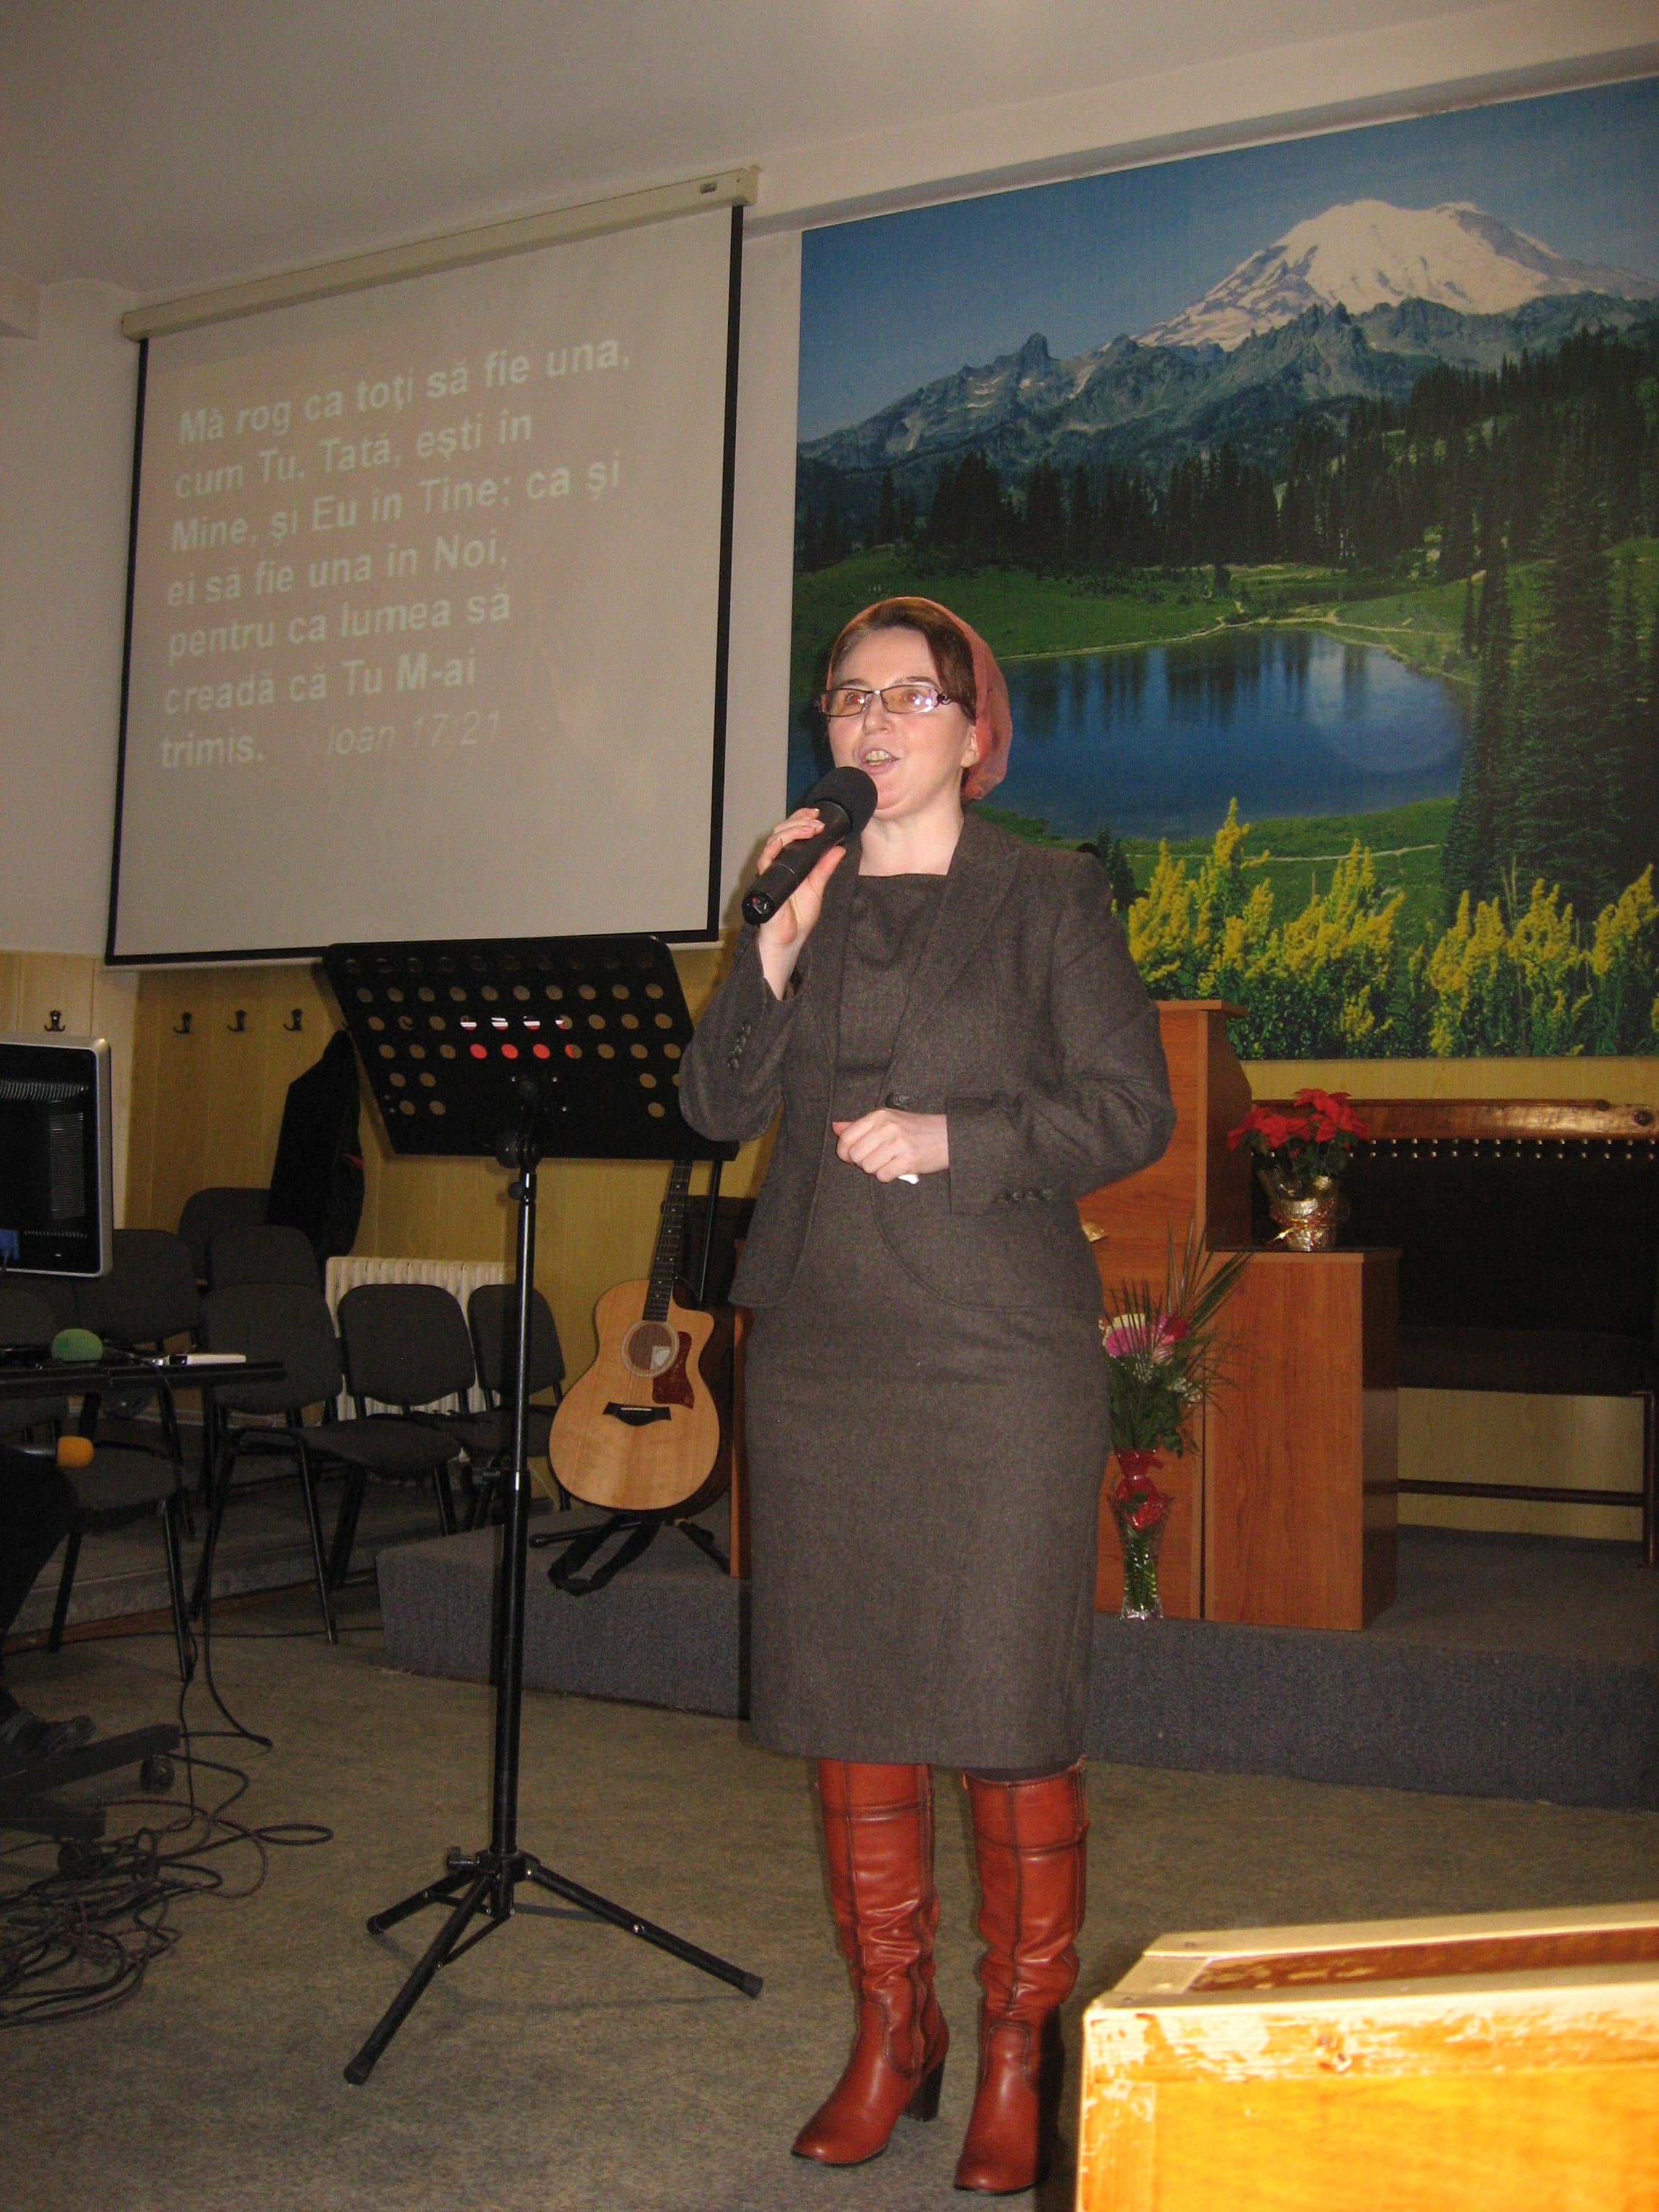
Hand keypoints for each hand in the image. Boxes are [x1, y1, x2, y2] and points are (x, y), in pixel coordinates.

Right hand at [754, 808, 846, 998]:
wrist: (789, 940)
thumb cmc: (798, 916)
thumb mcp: (817, 887)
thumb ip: (825, 868)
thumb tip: (839, 848)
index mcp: (791, 862)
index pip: (792, 833)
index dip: (802, 820)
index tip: (817, 816)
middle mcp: (779, 862)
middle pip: (781, 831)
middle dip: (798, 821)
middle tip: (816, 822)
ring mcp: (771, 870)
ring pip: (773, 841)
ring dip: (791, 831)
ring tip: (809, 829)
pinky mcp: (765, 882)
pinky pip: (764, 861)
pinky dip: (772, 849)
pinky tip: (781, 843)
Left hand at [831, 1110, 949, 1181]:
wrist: (949, 1136)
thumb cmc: (916, 1129)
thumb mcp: (888, 1120)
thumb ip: (860, 1125)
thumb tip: (835, 1127)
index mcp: (879, 1116)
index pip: (846, 1137)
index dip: (844, 1152)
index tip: (850, 1156)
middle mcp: (887, 1127)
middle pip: (855, 1155)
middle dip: (862, 1162)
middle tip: (876, 1159)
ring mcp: (898, 1144)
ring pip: (868, 1167)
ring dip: (877, 1169)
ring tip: (889, 1161)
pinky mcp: (908, 1160)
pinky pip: (883, 1175)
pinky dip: (888, 1175)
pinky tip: (897, 1167)